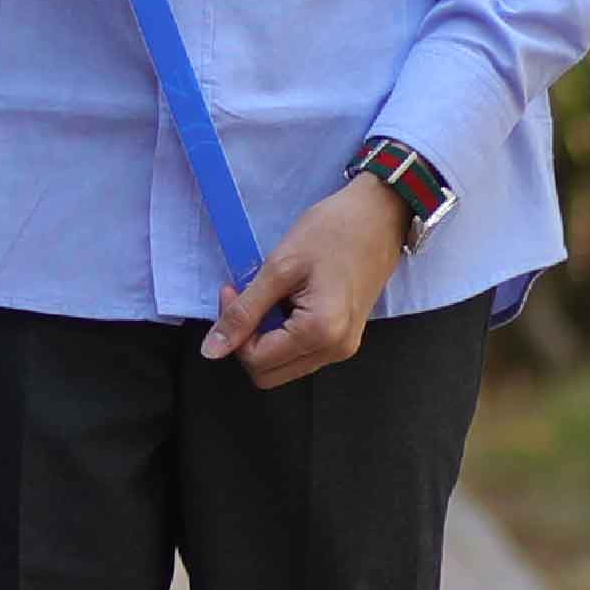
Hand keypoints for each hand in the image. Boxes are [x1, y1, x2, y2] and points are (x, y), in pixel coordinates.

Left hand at [201, 176, 410, 387]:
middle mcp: (336, 351)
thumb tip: (212, 351)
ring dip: (263, 336)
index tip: (232, 291)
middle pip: (268, 372)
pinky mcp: (344, 338)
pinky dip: (282, 333)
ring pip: (282, 365)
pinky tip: (285, 301)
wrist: (378, 217)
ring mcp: (343, 347)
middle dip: (245, 340)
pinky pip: (300, 351)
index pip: (256, 360)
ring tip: (269, 295)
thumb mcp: (279, 268)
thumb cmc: (331, 233)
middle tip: (244, 297)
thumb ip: (245, 312)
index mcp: (321, 334)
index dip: (232, 331)